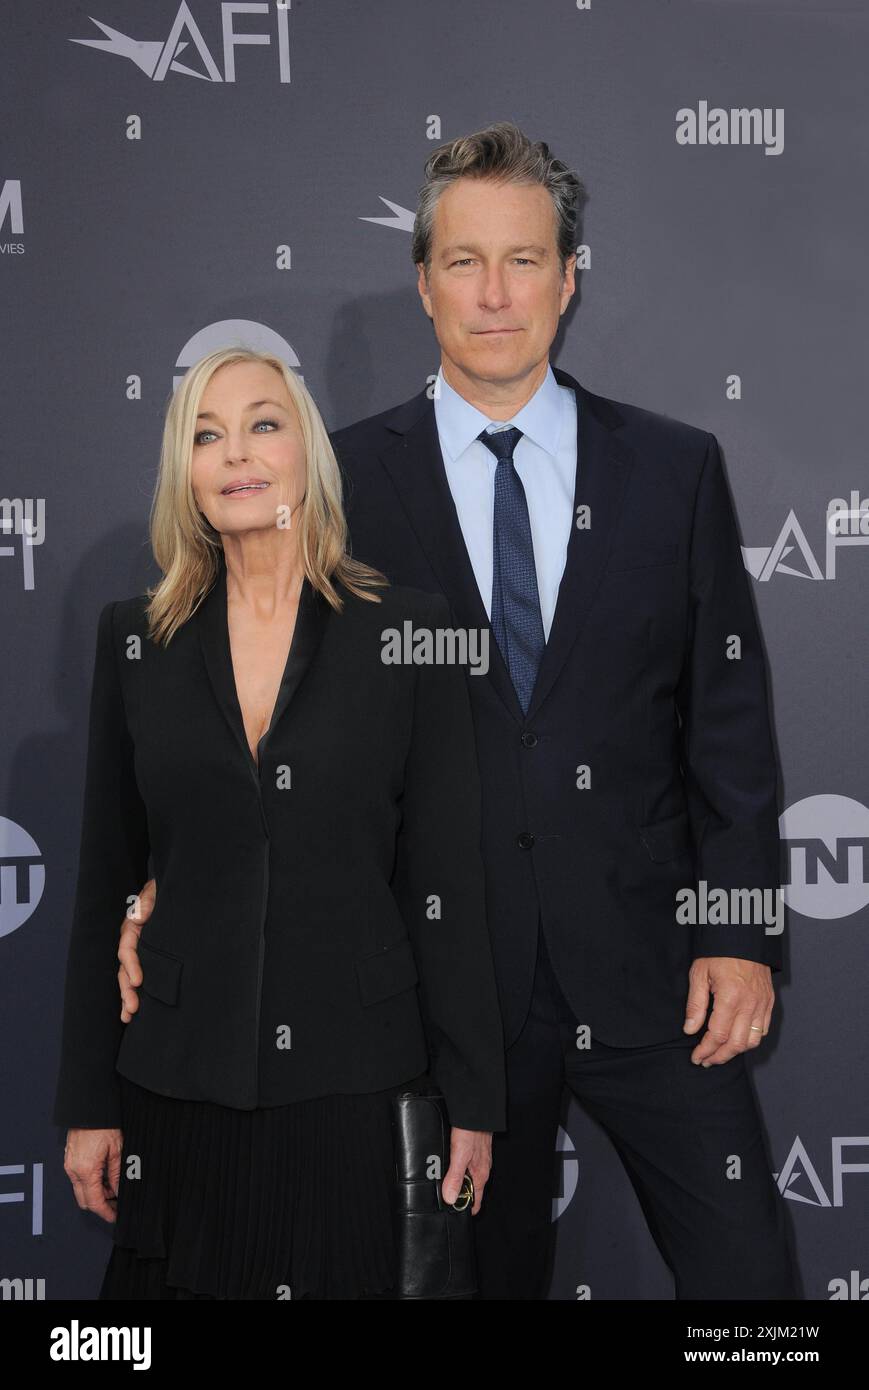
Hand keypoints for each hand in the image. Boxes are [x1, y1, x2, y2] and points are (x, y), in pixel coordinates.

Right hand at [63, 1128, 122, 1222]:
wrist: (90, 1108)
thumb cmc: (104, 1124)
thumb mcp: (117, 1150)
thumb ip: (116, 1175)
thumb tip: (119, 1192)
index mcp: (86, 1170)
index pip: (94, 1201)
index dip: (106, 1212)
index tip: (115, 1216)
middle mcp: (73, 1170)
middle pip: (84, 1200)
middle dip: (101, 1205)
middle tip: (116, 1203)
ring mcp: (69, 1165)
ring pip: (81, 1190)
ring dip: (96, 1193)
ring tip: (114, 1186)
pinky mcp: (70, 1159)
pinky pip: (78, 1179)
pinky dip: (90, 1183)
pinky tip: (104, 1177)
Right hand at [118, 877, 154, 1021]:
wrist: (180, 890)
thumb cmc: (166, 890)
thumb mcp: (157, 891)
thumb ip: (148, 901)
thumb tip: (139, 917)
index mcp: (133, 926)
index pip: (127, 949)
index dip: (131, 965)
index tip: (138, 981)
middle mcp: (134, 942)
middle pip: (125, 969)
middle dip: (127, 990)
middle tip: (132, 1009)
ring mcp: (142, 952)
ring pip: (130, 977)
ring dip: (129, 997)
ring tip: (129, 1017)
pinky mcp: (152, 959)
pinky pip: (142, 977)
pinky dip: (139, 994)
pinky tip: (137, 1013)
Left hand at [441, 1127, 491, 1214]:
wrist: (476, 1111)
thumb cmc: (471, 1130)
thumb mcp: (460, 1155)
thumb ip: (456, 1177)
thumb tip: (449, 1198)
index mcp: (480, 1175)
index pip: (475, 1202)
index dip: (463, 1210)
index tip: (450, 1214)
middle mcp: (480, 1170)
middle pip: (468, 1191)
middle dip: (455, 1196)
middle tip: (439, 1197)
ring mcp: (476, 1161)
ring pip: (465, 1179)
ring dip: (453, 1182)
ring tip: (439, 1183)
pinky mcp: (471, 1152)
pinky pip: (462, 1167)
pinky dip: (454, 1170)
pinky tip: (444, 1166)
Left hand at [683, 956, 774, 1065]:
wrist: (743, 935)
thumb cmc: (719, 952)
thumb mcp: (699, 974)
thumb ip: (695, 1004)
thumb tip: (690, 1029)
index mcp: (730, 997)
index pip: (718, 1035)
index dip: (706, 1050)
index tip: (697, 1057)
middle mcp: (750, 1003)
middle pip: (736, 1044)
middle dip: (720, 1057)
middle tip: (706, 1060)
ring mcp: (762, 1003)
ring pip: (753, 1041)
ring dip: (736, 1052)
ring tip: (720, 1053)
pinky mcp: (769, 1001)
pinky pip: (763, 1029)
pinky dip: (751, 1040)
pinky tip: (737, 1040)